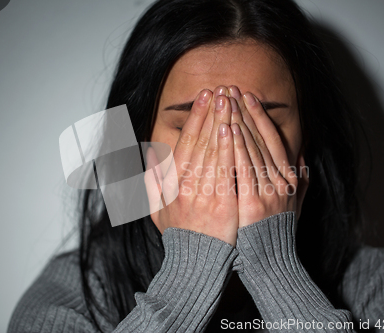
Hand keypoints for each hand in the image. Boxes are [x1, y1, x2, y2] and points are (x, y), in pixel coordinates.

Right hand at [144, 88, 238, 245]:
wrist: (195, 262)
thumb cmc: (178, 234)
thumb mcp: (156, 208)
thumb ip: (151, 180)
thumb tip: (149, 154)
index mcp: (172, 183)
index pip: (185, 142)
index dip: (195, 118)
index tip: (204, 98)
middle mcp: (186, 184)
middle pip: (200, 141)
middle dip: (211, 113)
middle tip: (220, 89)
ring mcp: (204, 193)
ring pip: (213, 151)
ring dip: (222, 122)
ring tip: (230, 100)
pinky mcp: (222, 203)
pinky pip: (226, 170)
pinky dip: (229, 148)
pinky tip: (234, 129)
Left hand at [227, 86, 308, 227]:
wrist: (270, 261)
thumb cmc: (274, 231)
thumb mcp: (294, 203)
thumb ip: (299, 178)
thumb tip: (302, 154)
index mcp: (288, 177)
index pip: (273, 138)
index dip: (260, 115)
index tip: (247, 96)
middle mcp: (281, 180)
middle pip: (261, 138)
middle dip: (244, 111)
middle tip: (231, 88)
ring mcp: (269, 190)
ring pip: (252, 148)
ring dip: (239, 121)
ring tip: (227, 99)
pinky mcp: (255, 203)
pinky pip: (244, 168)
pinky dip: (237, 147)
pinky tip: (228, 128)